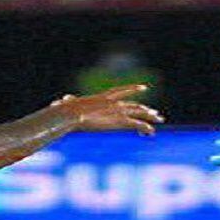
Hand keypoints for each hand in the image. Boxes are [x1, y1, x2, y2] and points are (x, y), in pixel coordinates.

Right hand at [46, 84, 160, 135]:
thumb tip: (60, 102)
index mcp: (103, 97)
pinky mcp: (119, 121)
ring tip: (159, 120)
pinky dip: (144, 128)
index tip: (144, 87)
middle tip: (155, 113)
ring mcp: (117, 111)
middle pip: (134, 105)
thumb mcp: (69, 105)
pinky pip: (135, 125)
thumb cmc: (67, 111)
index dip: (133, 89)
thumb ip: (68, 102)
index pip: (121, 91)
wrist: (73, 113)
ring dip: (150, 117)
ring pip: (139, 113)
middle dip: (146, 110)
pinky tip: (150, 132)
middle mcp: (114, 103)